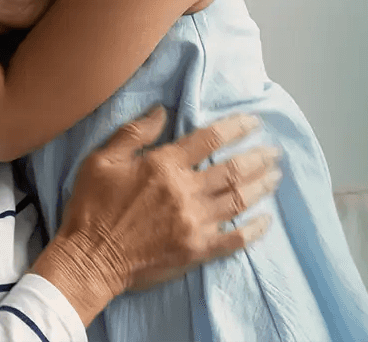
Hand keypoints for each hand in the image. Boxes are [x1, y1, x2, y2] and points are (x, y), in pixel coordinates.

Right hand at [32, 108, 279, 323]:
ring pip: (238, 200)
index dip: (235, 127)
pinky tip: (267, 221)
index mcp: (163, 165)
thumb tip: (162, 110)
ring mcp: (194, 223)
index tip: (254, 122)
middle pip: (231, 169)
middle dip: (258, 157)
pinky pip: (235, 239)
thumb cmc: (92, 205)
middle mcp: (184, 191)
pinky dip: (255, 230)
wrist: (90, 259)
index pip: (208, 139)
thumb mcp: (102, 159)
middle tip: (275, 151)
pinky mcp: (196, 250)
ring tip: (276, 176)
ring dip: (261, 186)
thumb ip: (135, 132)